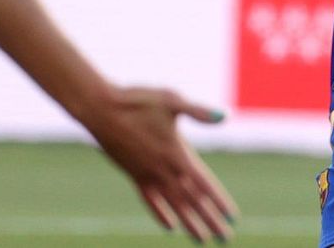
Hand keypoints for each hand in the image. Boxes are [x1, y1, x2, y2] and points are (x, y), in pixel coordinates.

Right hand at [80, 87, 237, 242]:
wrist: (100, 108)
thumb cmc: (136, 101)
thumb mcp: (171, 100)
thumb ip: (199, 112)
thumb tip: (225, 115)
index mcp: (177, 153)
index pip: (204, 184)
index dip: (219, 201)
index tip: (232, 217)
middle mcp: (164, 169)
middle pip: (192, 200)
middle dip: (210, 220)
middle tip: (225, 238)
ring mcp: (148, 175)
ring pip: (173, 205)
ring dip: (189, 223)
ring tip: (202, 239)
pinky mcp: (134, 175)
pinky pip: (150, 201)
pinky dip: (160, 214)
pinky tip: (169, 226)